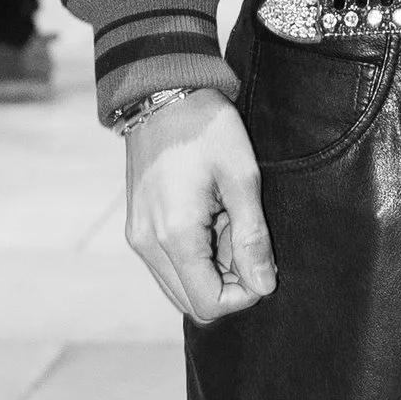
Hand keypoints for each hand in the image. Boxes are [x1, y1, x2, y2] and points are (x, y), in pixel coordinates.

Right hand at [124, 93, 276, 320]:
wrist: (162, 95)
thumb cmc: (206, 129)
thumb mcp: (242, 178)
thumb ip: (252, 237)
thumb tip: (263, 286)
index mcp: (175, 235)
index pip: (210, 304)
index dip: (244, 295)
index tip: (261, 261)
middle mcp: (148, 245)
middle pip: (192, 304)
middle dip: (227, 286)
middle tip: (244, 240)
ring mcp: (138, 238)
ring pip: (179, 289)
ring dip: (210, 273)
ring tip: (226, 226)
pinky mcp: (136, 229)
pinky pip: (168, 267)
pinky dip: (192, 260)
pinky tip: (208, 222)